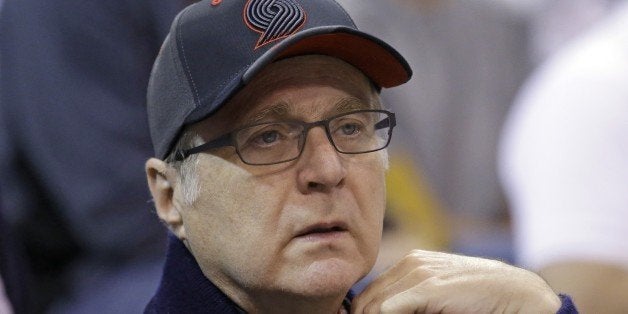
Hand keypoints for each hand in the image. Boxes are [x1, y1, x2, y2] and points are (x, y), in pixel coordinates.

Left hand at [352, 250, 560, 313]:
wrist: (516, 292)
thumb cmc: (479, 297)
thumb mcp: (439, 295)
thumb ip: (412, 301)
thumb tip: (381, 313)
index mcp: (412, 263)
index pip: (371, 291)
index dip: (361, 312)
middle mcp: (411, 263)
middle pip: (367, 298)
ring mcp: (419, 273)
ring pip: (374, 304)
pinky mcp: (428, 287)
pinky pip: (389, 308)